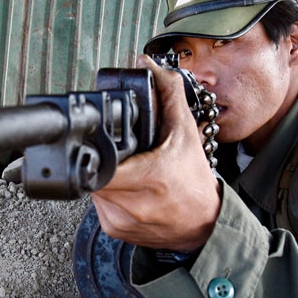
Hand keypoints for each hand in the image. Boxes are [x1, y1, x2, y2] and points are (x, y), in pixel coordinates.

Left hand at [91, 55, 220, 250]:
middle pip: (93, 171)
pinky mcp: (114, 230)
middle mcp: (131, 204)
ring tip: (126, 171)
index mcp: (147, 178)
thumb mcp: (185, 133)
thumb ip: (166, 95)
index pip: (100, 162)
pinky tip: (127, 190)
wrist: (205, 225)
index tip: (102, 142)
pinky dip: (109, 194)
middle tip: (121, 155)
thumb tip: (148, 67)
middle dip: (103, 159)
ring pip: (92, 188)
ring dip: (104, 176)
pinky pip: (98, 205)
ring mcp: (120, 219)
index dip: (97, 149)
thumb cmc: (195, 183)